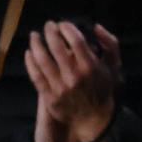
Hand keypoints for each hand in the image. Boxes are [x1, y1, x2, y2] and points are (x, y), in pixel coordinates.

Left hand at [25, 22, 119, 141]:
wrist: (93, 117)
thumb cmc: (102, 87)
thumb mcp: (113, 65)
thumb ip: (110, 44)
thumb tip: (96, 27)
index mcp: (90, 67)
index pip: (76, 41)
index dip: (67, 28)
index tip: (63, 24)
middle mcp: (74, 76)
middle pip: (57, 48)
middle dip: (50, 32)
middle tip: (48, 25)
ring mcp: (60, 87)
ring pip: (42, 61)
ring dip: (36, 44)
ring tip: (34, 35)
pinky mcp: (49, 97)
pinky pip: (35, 76)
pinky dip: (30, 62)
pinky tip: (29, 53)